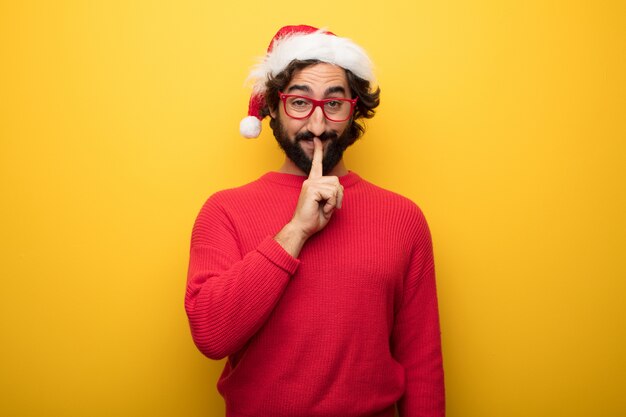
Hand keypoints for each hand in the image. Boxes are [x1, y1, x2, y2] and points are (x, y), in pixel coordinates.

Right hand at [274, 138, 343, 256]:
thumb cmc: (313, 219)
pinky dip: (332, 203)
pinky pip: (331, 193)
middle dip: (339, 195)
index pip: (316, 165)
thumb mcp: (327, 205)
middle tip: (332, 206)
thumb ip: (333, 194)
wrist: (302, 228)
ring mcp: (310, 184)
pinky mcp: (312, 189)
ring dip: (335, 201)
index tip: (317, 139)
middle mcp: (311, 181)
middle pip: (336, 180)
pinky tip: (323, 208)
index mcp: (313, 183)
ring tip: (325, 208)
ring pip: (335, 187)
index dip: (318, 152)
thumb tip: (337, 188)